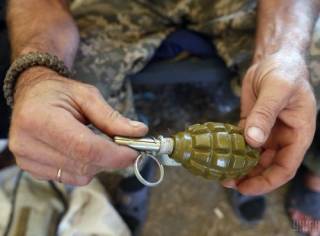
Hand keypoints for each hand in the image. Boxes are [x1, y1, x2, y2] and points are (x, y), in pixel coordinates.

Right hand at [9, 67, 147, 184]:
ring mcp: (27, 160)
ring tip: (96, 142)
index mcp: (39, 119)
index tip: (134, 152)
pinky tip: (80, 150)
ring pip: (80, 176)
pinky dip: (84, 168)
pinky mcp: (31, 170)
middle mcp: (27, 144)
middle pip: (84, 165)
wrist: (31, 96)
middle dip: (111, 159)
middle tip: (124, 146)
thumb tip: (138, 133)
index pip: (84, 148)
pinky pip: (70, 178)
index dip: (114, 155)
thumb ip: (112, 117)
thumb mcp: (87, 95)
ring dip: (98, 164)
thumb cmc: (58, 92)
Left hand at [223, 50, 316, 194]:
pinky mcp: (252, 124)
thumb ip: (265, 114)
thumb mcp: (277, 90)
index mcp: (298, 134)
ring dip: (240, 166)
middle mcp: (283, 137)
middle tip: (228, 182)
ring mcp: (267, 132)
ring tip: (222, 172)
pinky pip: (242, 142)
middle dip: (250, 177)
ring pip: (254, 156)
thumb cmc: (284, 72)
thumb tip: (253, 140)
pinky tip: (221, 154)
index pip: (286, 167)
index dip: (267, 181)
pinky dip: (233, 150)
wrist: (273, 59)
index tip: (247, 187)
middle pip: (267, 166)